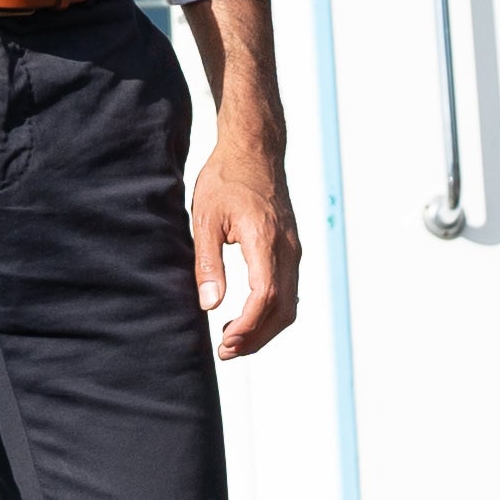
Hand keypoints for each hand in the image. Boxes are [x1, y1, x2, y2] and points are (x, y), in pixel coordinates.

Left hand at [185, 0, 300, 360]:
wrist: (255, 148)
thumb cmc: (226, 179)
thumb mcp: (205, 218)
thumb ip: (208, 264)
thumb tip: (210, 306)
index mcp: (265, 239)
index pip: (265, 296)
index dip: (248, 326)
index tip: (225, 342)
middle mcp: (287, 248)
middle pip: (283, 308)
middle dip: (256, 337)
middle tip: (226, 351)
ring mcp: (294, 249)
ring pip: (290, 303)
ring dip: (265, 328)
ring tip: (234, 340)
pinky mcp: (292, 248)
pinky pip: (289, 290)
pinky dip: (271, 312)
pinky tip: (246, 316)